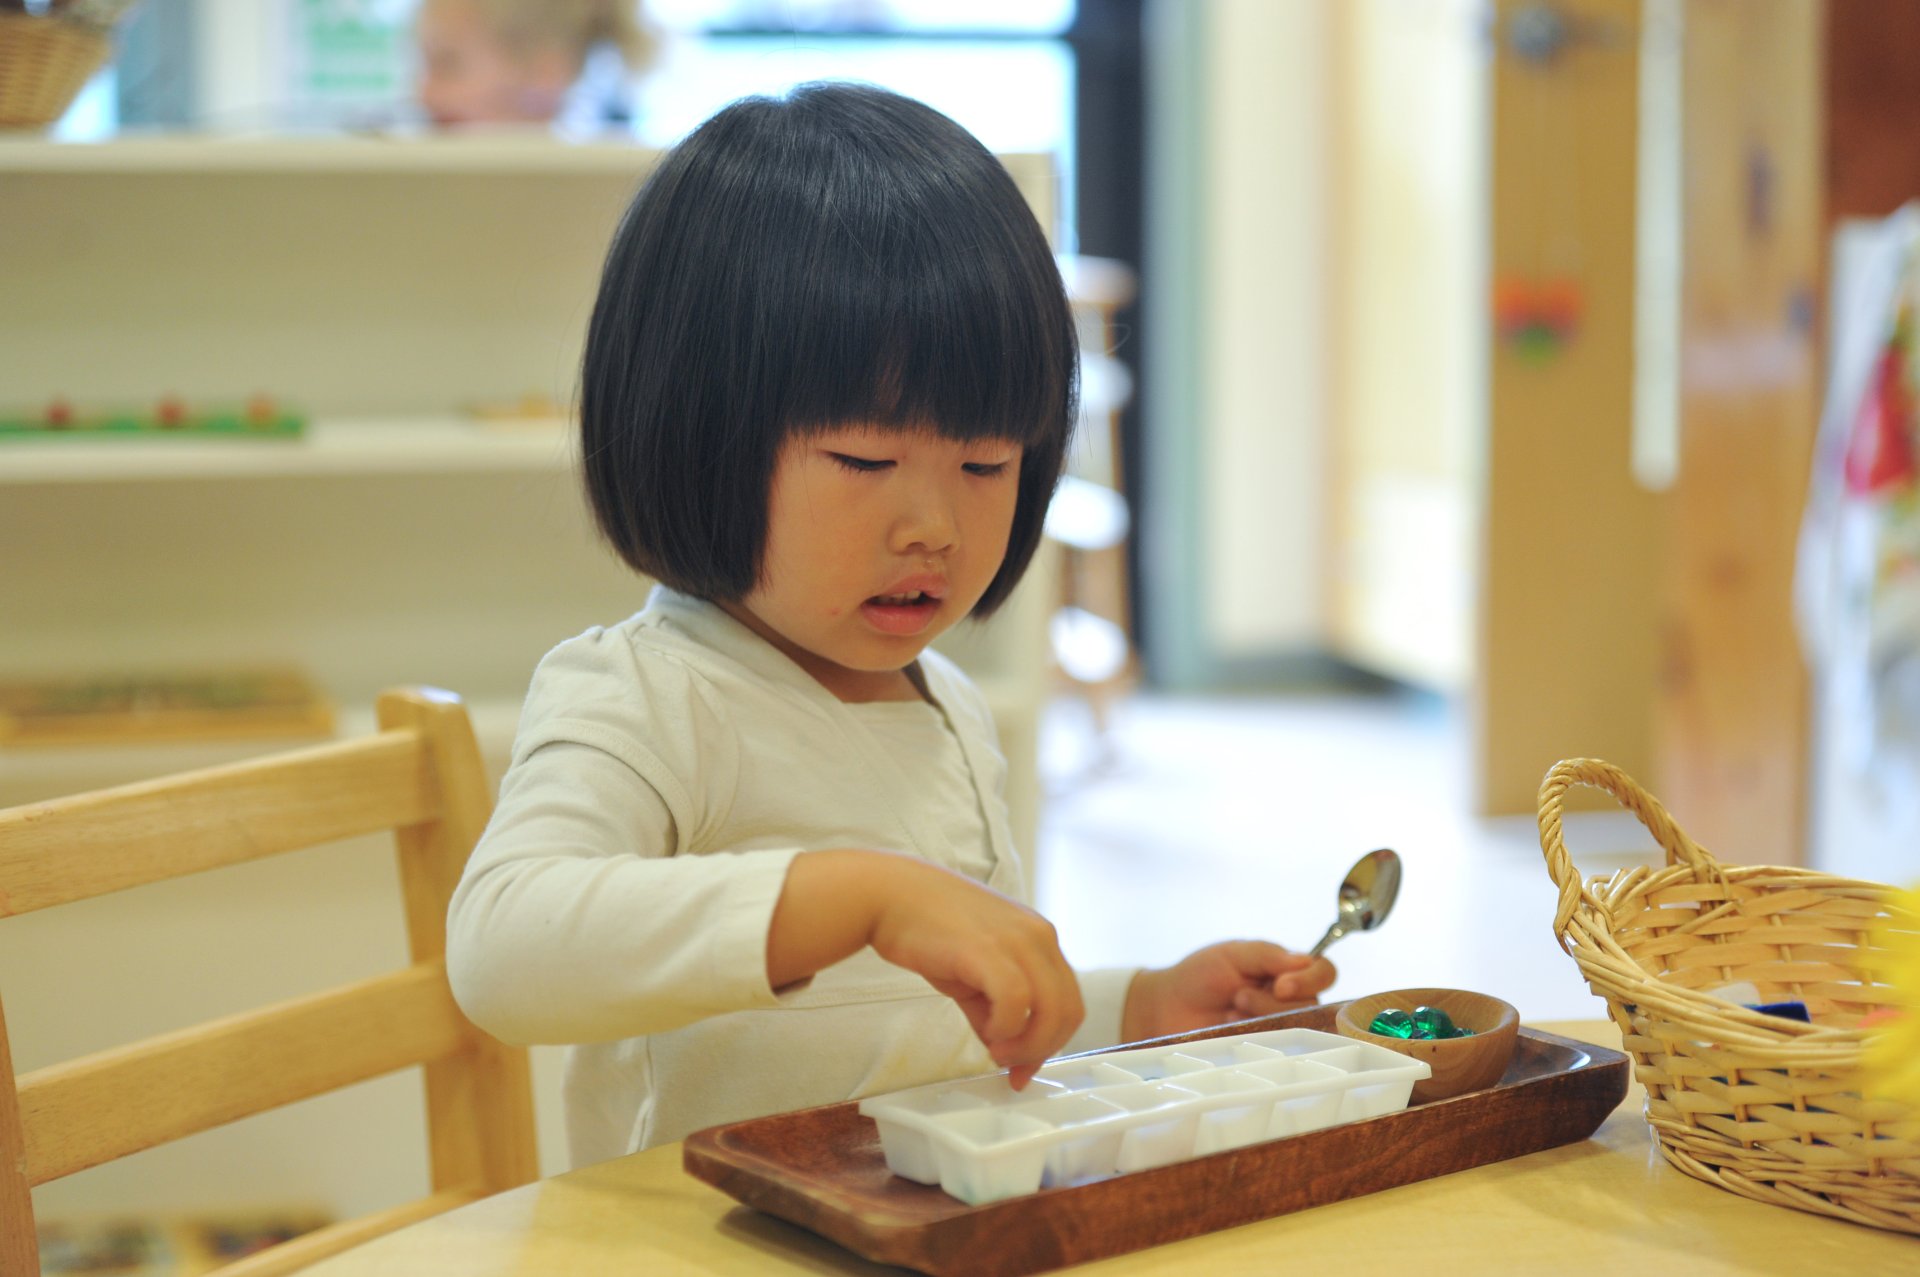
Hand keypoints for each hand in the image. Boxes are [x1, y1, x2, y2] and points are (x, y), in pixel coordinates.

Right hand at [768, 850, 1083, 1087]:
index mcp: (1039, 938)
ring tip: (997, 1052)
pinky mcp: (987, 949)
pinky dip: (1007, 1028)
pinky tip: (987, 1033)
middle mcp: (1037, 936)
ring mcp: (1016, 940)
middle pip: (1069, 1010)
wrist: (890, 896)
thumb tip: (1002, 1048)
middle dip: (1042, 1049)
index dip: (1052, 1041)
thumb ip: (993, 1008)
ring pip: (1052, 1009)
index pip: (1068, 999)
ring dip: (1027, 1045)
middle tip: (1011, 1066)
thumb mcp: (973, 968)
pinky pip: (1017, 1001)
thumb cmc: (927, 925)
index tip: (1024, 1066)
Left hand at [1121, 941, 1335, 1041]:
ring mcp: (1277, 1028)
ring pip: (1296, 1029)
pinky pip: (1278, 1052)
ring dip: (1261, 1019)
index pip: (1323, 972)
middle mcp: (1290, 1002)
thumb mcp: (1232, 954)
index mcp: (1286, 972)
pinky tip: (1231, 1029)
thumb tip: (1304, 961)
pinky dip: (1255, 1039)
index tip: (1280, 985)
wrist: (1166, 1007)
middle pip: (1311, 1005)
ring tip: (1231, 1013)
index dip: (1310, 980)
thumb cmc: (1199, 975)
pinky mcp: (1264, 1052)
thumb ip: (1267, 955)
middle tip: (1238, 997)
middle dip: (1272, 1002)